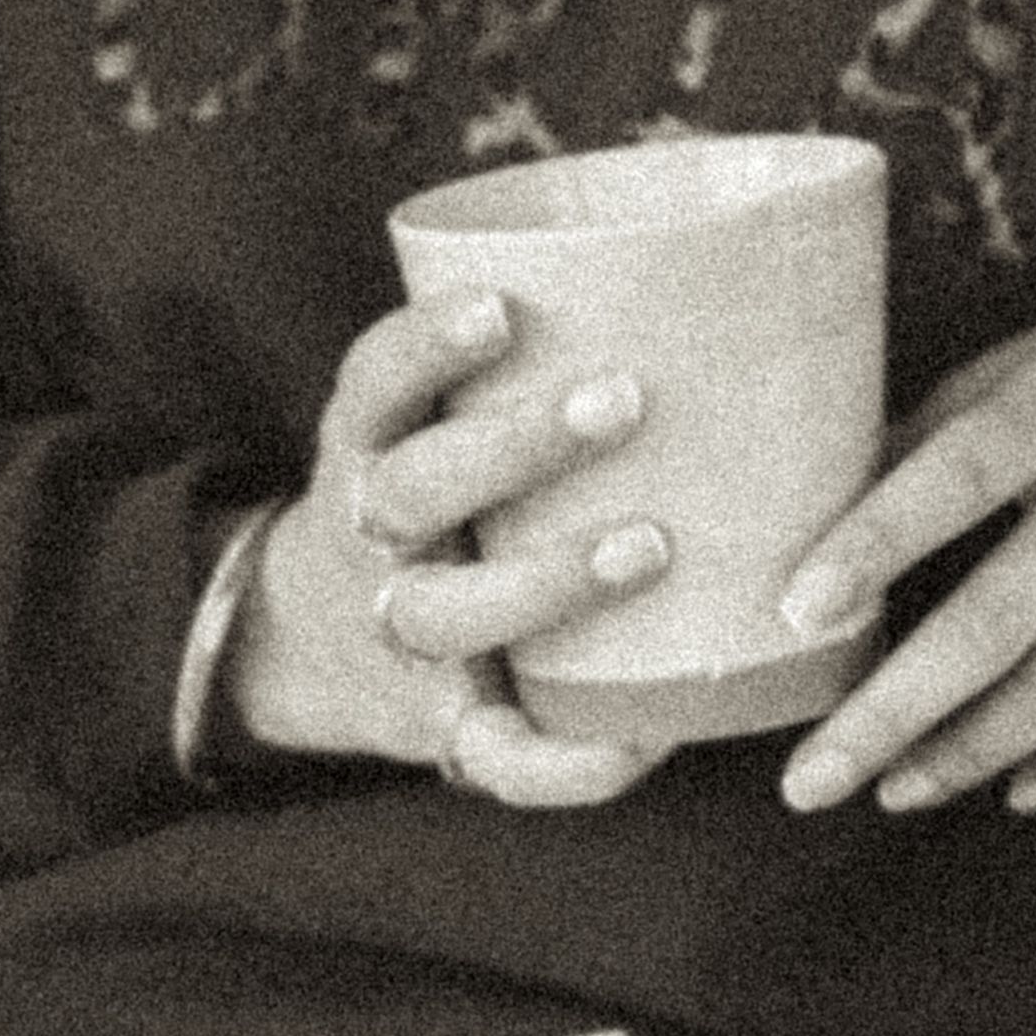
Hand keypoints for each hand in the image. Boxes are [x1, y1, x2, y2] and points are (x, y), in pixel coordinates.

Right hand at [228, 287, 681, 809]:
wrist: (316, 644)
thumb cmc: (437, 500)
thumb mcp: (429, 425)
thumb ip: (519, 370)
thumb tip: (720, 275)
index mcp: (367, 447)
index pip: (377, 383)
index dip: (426, 347)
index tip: (501, 309)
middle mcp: (371, 539)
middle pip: (414, 489)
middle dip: (513, 447)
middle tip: (624, 401)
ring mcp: (401, 637)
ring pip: (451, 613)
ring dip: (547, 581)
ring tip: (652, 545)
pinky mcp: (442, 728)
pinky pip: (497, 754)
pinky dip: (566, 760)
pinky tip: (643, 740)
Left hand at [772, 193, 1035, 818]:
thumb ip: (976, 405)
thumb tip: (855, 477)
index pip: (958, 471)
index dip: (875, 540)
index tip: (799, 610)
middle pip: (1000, 618)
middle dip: (895, 712)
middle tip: (812, 776)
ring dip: (971, 753)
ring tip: (894, 790)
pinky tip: (1020, 788)